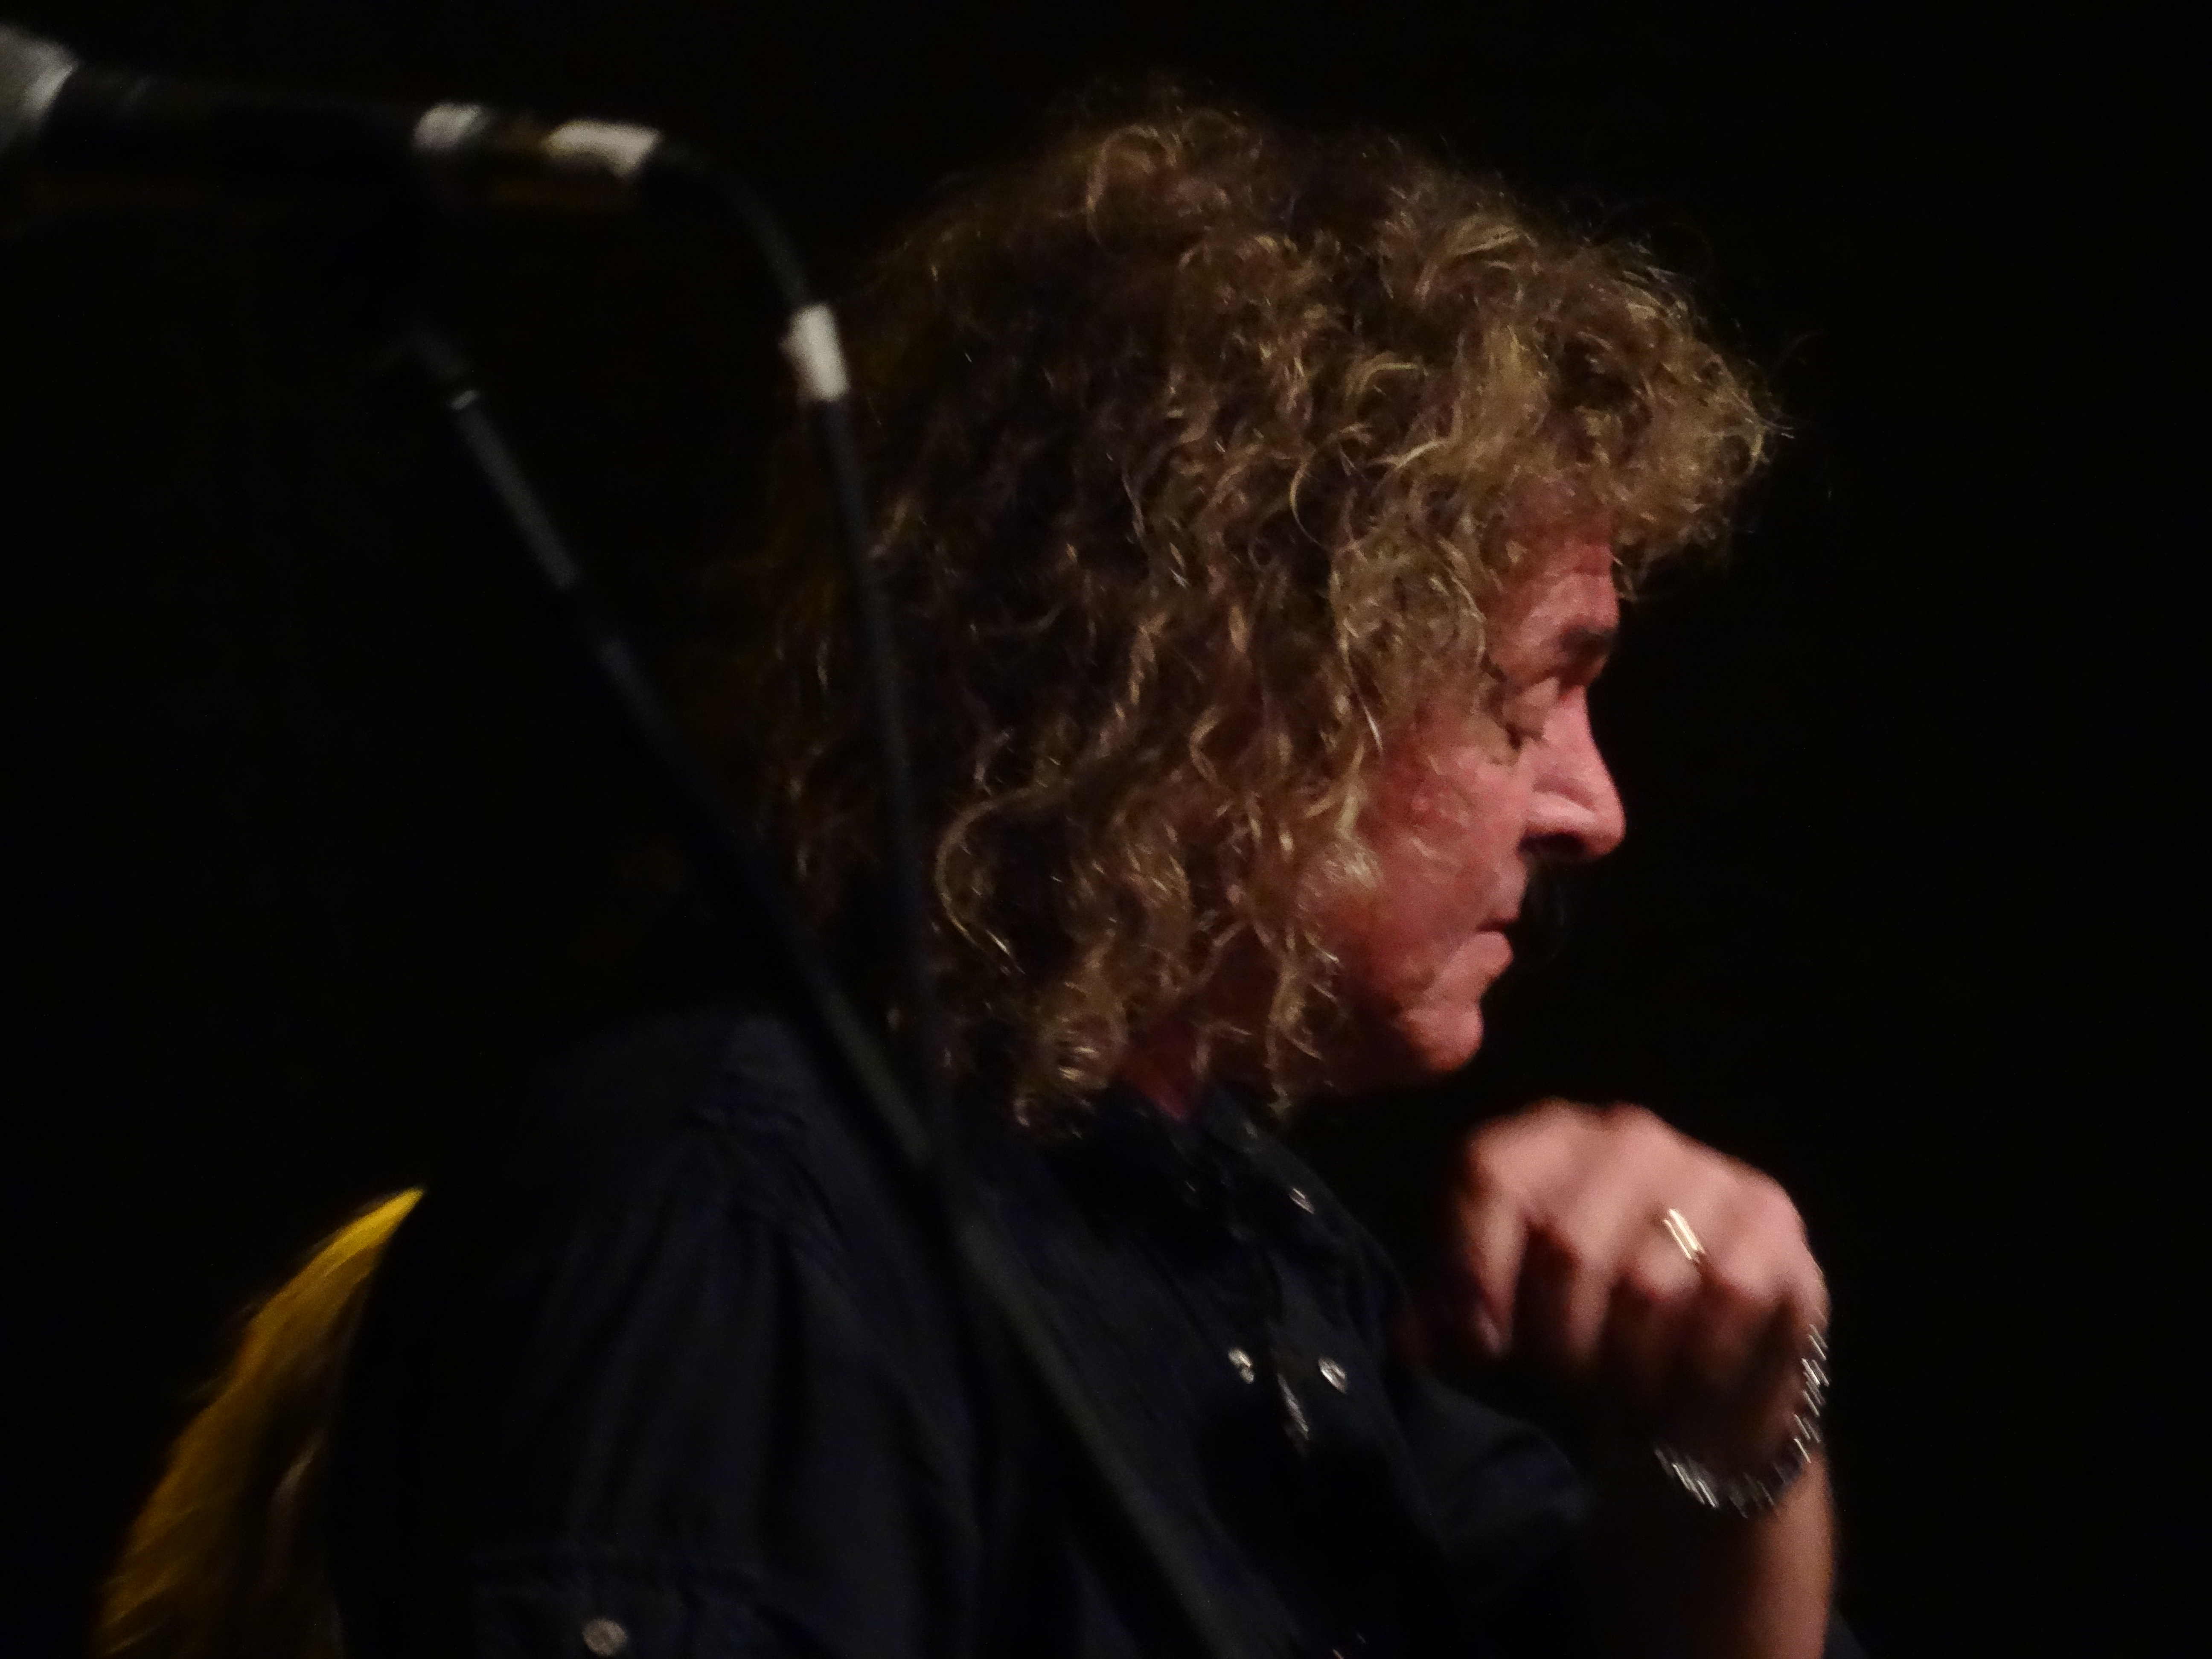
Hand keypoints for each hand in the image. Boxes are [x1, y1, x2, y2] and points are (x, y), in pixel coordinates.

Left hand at [1444, 1100, 1827, 1470]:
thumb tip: (1414, 1341)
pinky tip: (1679, 1392)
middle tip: (1563, 1385)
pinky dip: (1694, 1368)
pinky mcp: (1775, 1225)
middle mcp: (1629, 1137)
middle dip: (1556, 1341)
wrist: (1698, 1385)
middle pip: (1566, 1241)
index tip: (1480, 1346)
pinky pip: (1728, 1301)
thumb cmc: (1583, 1338)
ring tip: (1619, 1397)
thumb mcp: (1501, 1321)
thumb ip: (1448, 1319)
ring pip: (1648, 1283)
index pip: (1490, 1173)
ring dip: (1625, 1368)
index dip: (1474, 1267)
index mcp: (1547, 1139)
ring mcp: (1710, 1173)